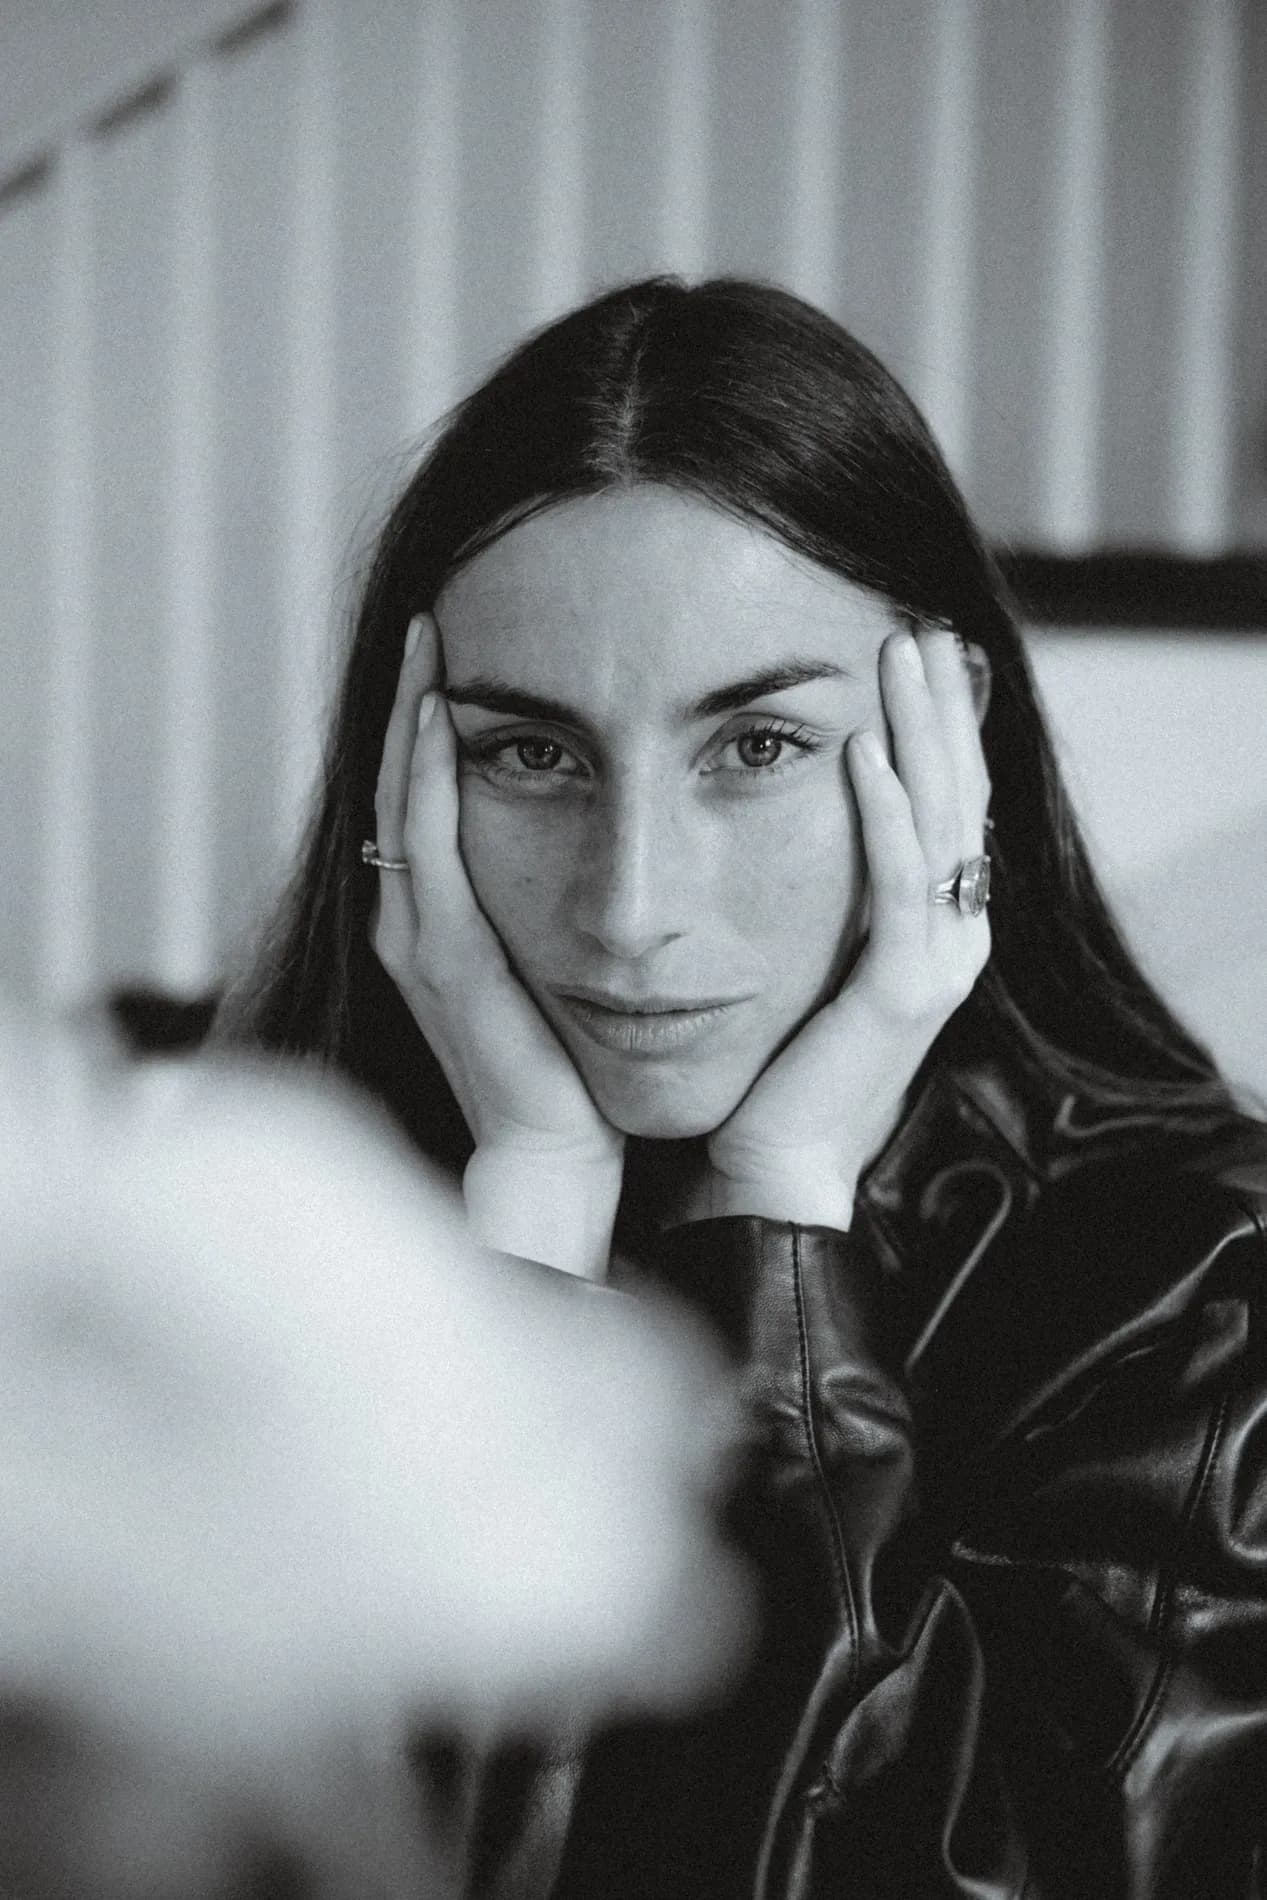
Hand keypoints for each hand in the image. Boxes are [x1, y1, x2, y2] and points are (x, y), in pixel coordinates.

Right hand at [370, 614, 623, 1271]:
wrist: (564, 1160)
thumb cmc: (585, 1071)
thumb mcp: (578, 966)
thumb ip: (578, 903)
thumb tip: (631, 846)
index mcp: (449, 920)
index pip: (431, 796)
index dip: (435, 723)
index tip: (460, 646)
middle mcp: (417, 919)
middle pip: (403, 781)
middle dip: (414, 698)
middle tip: (431, 615)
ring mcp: (418, 934)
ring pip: (402, 798)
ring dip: (413, 717)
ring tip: (428, 639)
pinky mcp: (440, 953)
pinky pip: (425, 842)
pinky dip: (430, 773)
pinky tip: (446, 712)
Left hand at [688, 628, 991, 1228]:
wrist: (767, 1165)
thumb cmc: (772, 1061)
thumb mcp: (803, 949)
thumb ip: (816, 884)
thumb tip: (784, 798)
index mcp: (931, 921)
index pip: (946, 799)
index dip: (938, 722)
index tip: (909, 646)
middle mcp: (953, 933)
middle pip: (959, 793)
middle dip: (939, 705)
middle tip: (915, 622)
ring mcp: (939, 963)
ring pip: (942, 823)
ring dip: (922, 733)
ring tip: (901, 655)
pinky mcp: (903, 994)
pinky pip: (901, 889)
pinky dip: (880, 818)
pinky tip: (858, 756)